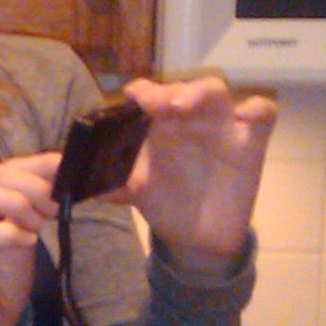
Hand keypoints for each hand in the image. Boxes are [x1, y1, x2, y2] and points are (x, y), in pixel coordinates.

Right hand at [0, 152, 58, 325]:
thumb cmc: (3, 275)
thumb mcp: (24, 231)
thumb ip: (34, 205)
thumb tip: (63, 178)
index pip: (2, 167)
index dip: (36, 164)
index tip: (65, 169)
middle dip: (30, 184)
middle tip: (53, 207)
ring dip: (16, 204)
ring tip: (37, 225)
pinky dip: (9, 234)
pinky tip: (28, 242)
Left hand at [118, 76, 277, 269]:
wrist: (195, 237)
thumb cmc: (163, 201)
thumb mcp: (130, 191)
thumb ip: (101, 181)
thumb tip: (62, 174)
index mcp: (158, 125)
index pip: (150, 95)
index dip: (142, 92)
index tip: (131, 97)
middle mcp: (188, 120)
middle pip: (181, 88)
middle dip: (169, 89)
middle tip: (156, 103)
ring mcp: (220, 128)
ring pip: (216, 92)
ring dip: (199, 92)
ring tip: (182, 105)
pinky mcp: (249, 143)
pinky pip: (262, 115)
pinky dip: (257, 110)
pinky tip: (247, 115)